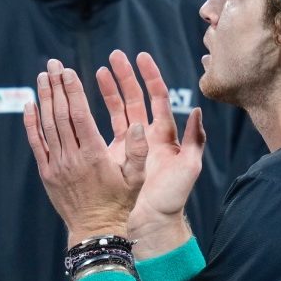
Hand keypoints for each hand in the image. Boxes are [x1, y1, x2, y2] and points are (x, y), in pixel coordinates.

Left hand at [23, 58, 148, 245]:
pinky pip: (36, 143)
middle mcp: (72, 157)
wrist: (95, 231)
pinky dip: (31, 123)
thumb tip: (140, 122)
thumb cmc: (119, 203)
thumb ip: (139, 150)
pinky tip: (30, 104)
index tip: (68, 71)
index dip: (72, 90)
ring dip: (44, 98)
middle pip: (60, 114)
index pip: (79, 115)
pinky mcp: (47, 173)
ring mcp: (56, 165)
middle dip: (56, 87)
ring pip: (47, 125)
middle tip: (53, 64)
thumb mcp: (136, 178)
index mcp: (94, 154)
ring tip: (43, 76)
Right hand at [97, 50, 204, 256]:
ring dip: (108, 90)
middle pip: (135, 98)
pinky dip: (95, 114)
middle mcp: (146, 136)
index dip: (149, 76)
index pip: (157, 98)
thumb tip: (196, 110)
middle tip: (114, 56)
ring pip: (117, 110)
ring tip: (96, 71)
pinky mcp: (114, 156)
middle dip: (125, 76)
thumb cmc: (172, 197)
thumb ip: (194, 139)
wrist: (152, 223)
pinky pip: (103, 129)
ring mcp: (129, 145)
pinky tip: (85, 102)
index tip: (140, 57)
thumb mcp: (189, 167)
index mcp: (165, 135)